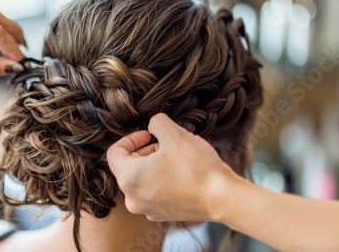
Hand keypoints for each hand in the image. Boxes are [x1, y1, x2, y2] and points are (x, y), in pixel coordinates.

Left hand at [107, 113, 239, 221]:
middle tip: (165, 145)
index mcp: (128, 178)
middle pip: (127, 166)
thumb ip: (156, 123)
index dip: (132, 138)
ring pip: (139, 179)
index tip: (150, 135)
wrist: (223, 199)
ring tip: (174, 158)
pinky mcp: (160, 215)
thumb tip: (153, 125)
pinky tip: (180, 174)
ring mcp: (146, 210)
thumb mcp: (174, 134)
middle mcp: (132, 198)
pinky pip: (152, 192)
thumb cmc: (197, 168)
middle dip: (143, 151)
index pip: (114, 152)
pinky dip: (160, 180)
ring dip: (152, 165)